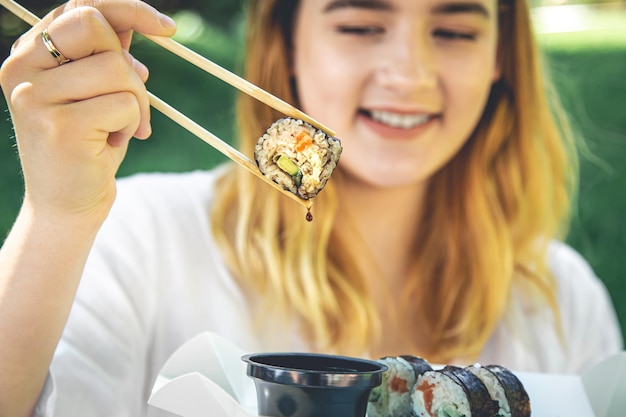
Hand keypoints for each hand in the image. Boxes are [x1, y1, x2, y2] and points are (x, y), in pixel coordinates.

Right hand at [0, 0, 175, 220]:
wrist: (66, 206)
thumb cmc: (86, 146)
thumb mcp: (94, 93)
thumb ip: (106, 55)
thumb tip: (138, 22)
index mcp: (28, 55)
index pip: (81, 7)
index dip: (129, 10)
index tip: (168, 28)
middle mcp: (21, 69)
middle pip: (95, 26)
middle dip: (130, 66)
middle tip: (132, 103)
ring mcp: (35, 97)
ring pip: (117, 68)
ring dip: (136, 103)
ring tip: (120, 128)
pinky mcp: (59, 126)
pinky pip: (124, 104)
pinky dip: (133, 124)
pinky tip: (113, 143)